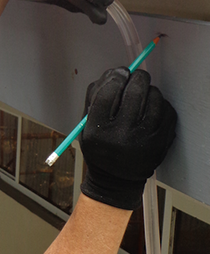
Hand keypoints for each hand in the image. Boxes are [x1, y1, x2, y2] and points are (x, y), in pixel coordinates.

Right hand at [80, 67, 176, 209]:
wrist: (115, 180)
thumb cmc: (100, 149)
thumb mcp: (85, 127)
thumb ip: (94, 99)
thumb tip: (114, 73)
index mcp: (97, 132)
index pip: (107, 93)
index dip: (114, 77)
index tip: (119, 74)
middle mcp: (120, 136)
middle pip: (134, 91)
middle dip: (135, 78)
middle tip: (134, 77)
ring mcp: (143, 139)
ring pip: (154, 97)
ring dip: (149, 90)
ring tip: (142, 96)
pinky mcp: (160, 141)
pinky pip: (166, 109)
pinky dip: (160, 103)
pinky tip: (151, 108)